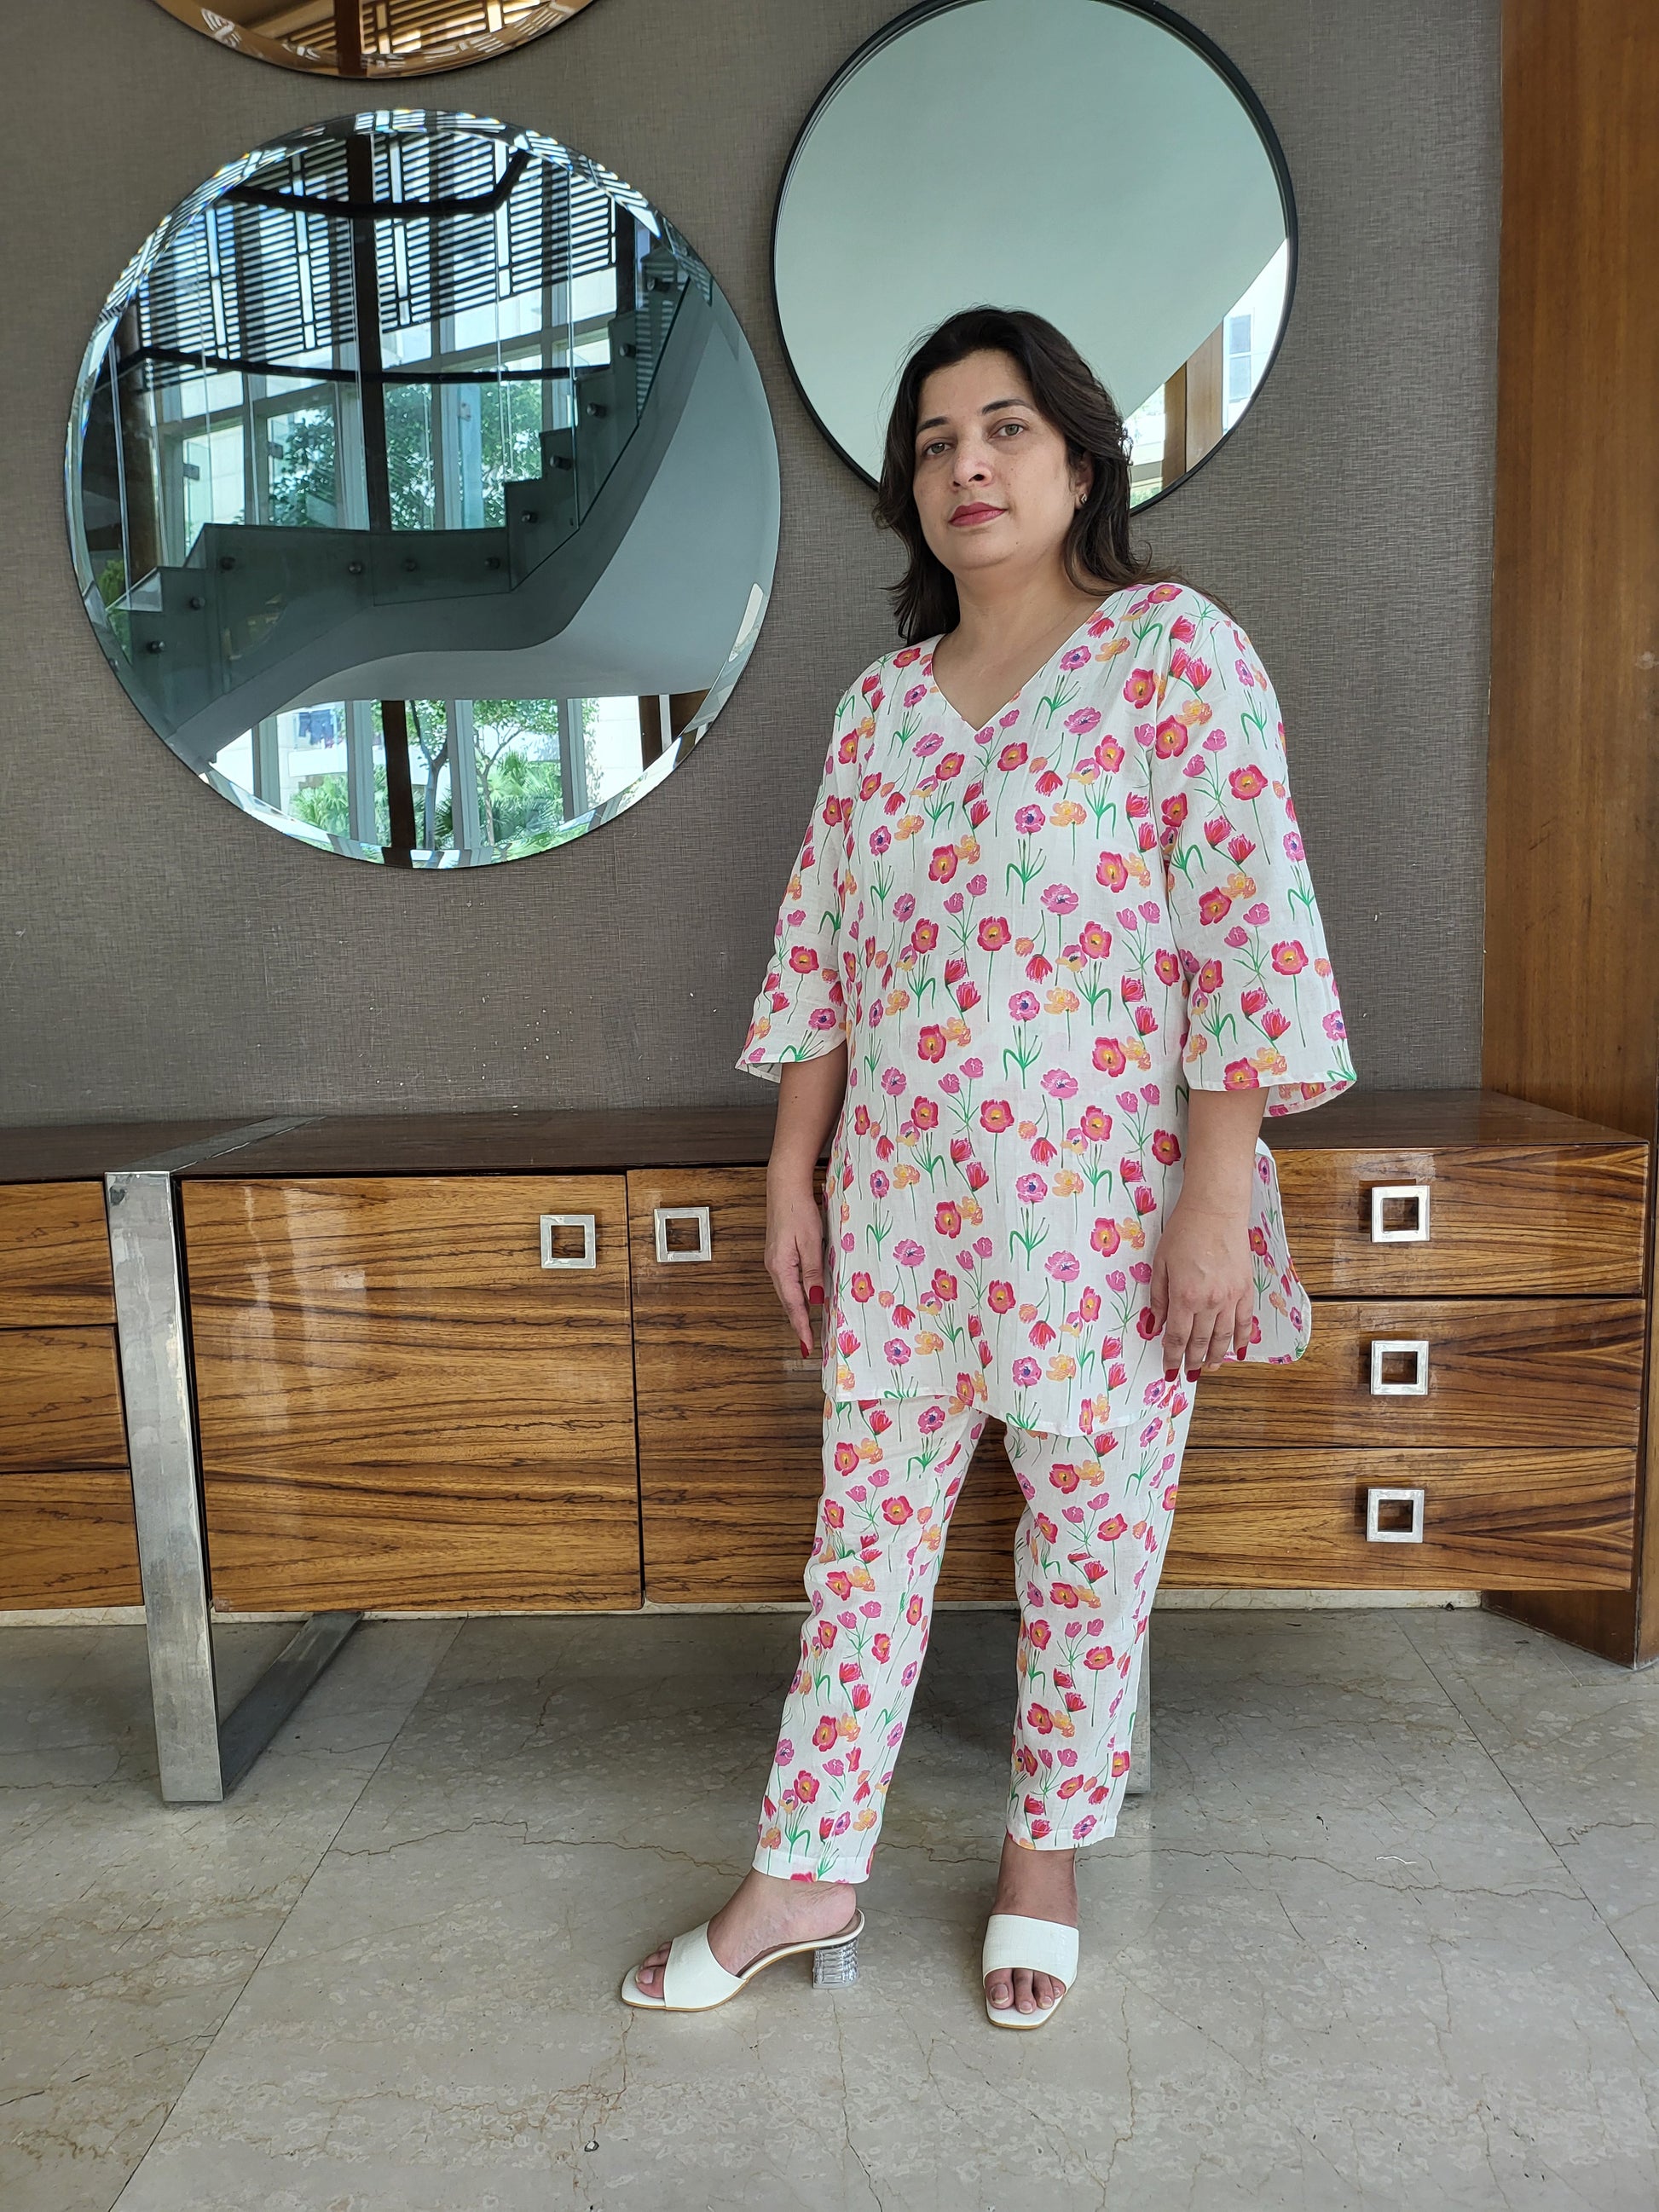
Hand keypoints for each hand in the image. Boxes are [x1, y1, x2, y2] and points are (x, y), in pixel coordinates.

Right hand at [766, 1178, 824, 1359]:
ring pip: (787, 1292)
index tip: (806, 1345)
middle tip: (808, 1343)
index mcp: (781, 1267)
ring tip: (808, 1327)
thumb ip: (813, 1272)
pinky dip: (796, 1294)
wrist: (785, 1186)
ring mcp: (775, 1260)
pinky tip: (805, 1297)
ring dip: (797, 1310)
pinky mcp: (779, 1253)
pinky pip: (788, 1280)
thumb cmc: (798, 1211)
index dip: (801, 1326)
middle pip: (788, 1301)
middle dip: (798, 1322)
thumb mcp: (811, 1243)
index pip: (793, 1304)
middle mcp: (774, 1267)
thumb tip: (815, 1298)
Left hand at [1149, 1196, 1252, 1376]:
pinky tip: (1237, 1351)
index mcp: (1184, 1297)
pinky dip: (1241, 1339)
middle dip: (1193, 1361)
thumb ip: (1158, 1298)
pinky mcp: (1245, 1289)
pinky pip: (1245, 1322)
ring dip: (1217, 1356)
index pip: (1177, 1337)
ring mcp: (1231, 1297)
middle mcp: (1210, 1302)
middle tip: (1189, 1374)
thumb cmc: (1183, 1232)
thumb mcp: (1160, 1263)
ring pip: (1224, 1337)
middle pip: (1201, 1342)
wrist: (1216, 1210)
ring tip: (1211, 1368)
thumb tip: (1153, 1326)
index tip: (1169, 1370)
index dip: (1172, 1357)